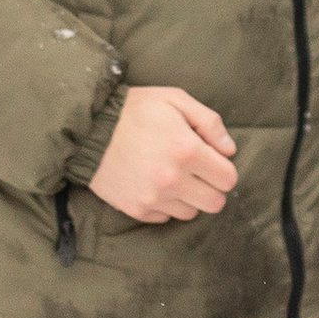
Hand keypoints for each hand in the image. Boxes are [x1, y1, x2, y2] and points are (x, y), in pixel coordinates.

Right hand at [86, 85, 237, 222]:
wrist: (88, 129)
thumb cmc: (135, 109)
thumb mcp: (175, 99)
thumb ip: (210, 123)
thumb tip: (230, 151)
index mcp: (187, 150)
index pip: (228, 179)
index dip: (223, 168)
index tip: (212, 160)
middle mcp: (173, 179)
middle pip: (215, 203)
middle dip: (211, 187)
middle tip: (197, 172)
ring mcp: (153, 198)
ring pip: (191, 213)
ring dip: (188, 197)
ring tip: (173, 176)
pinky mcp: (136, 209)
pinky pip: (165, 217)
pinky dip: (165, 204)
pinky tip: (154, 183)